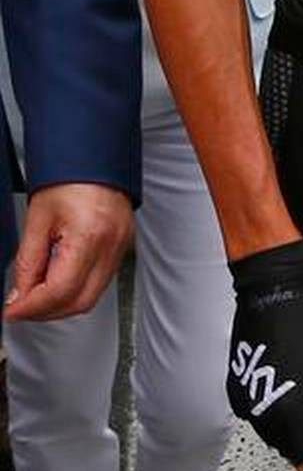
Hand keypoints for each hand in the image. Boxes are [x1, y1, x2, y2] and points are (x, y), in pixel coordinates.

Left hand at [6, 182, 132, 320]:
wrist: (95, 158)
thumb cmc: (70, 178)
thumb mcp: (37, 221)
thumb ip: (27, 262)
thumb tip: (20, 294)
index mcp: (89, 236)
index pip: (60, 290)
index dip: (32, 307)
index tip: (12, 311)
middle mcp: (111, 245)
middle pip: (81, 302)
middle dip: (47, 312)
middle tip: (22, 308)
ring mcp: (122, 247)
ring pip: (93, 296)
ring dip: (62, 303)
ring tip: (37, 295)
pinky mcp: (123, 246)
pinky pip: (102, 281)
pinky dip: (77, 289)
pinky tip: (59, 282)